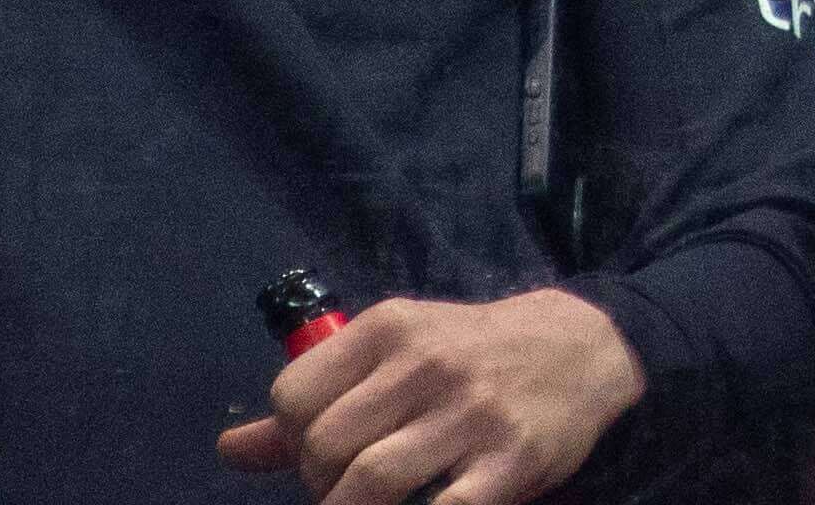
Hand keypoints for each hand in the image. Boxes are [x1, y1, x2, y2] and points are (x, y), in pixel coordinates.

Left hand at [222, 287, 640, 504]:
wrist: (584, 346)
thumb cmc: (472, 354)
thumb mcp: (397, 354)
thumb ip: (318, 398)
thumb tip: (230, 449)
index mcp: (392, 327)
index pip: (294, 395)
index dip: (294, 439)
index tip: (325, 450)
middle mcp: (428, 362)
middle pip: (325, 446)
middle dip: (322, 483)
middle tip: (349, 488)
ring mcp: (472, 412)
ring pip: (369, 482)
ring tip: (373, 504)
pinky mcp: (511, 459)